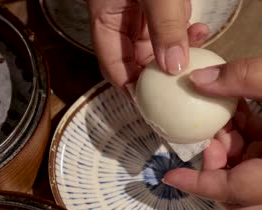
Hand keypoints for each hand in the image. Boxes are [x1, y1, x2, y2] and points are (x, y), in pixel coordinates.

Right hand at [87, 0, 209, 89]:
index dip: (131, 88)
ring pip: (157, 44)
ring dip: (179, 52)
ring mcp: (139, 12)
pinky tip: (200, 31)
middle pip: (136, 60)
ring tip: (198, 53)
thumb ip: (163, 26)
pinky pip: (171, 25)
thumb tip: (174, 66)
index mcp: (105, 20)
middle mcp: (120, 20)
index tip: (152, 105)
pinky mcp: (158, 4)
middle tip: (182, 84)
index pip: (114, 66)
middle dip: (160, 72)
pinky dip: (186, 32)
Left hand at [163, 57, 261, 209]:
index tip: (169, 176)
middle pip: (236, 196)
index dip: (197, 184)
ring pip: (244, 177)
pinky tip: (236, 118)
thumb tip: (196, 78)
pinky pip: (256, 160)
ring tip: (222, 125)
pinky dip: (242, 143)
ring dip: (227, 153)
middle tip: (208, 142)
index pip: (232, 190)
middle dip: (213, 171)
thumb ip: (244, 79)